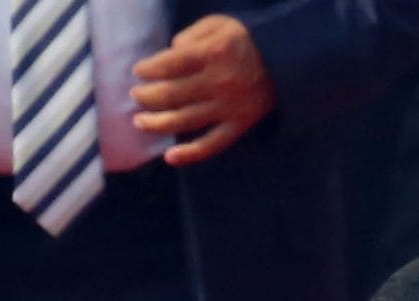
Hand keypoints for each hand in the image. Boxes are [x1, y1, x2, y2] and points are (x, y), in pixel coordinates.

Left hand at [132, 14, 273, 165]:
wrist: (283, 62)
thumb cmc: (244, 41)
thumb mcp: (218, 24)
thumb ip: (192, 35)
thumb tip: (170, 52)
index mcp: (212, 54)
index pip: (170, 64)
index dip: (149, 69)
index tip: (138, 72)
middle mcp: (218, 83)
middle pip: (172, 95)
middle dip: (148, 96)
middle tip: (135, 97)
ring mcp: (227, 108)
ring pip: (185, 121)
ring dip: (157, 124)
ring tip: (140, 122)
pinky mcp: (237, 127)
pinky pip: (210, 145)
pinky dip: (189, 154)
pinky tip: (170, 158)